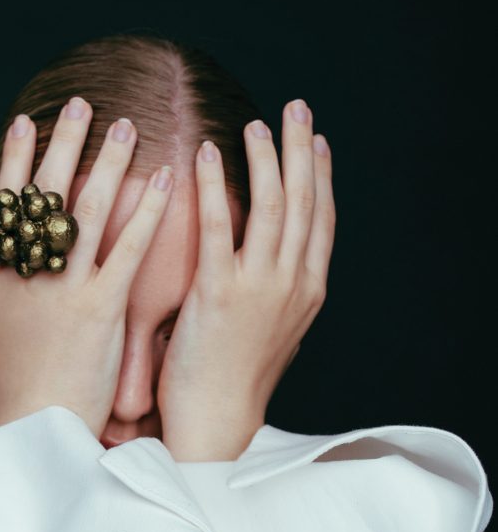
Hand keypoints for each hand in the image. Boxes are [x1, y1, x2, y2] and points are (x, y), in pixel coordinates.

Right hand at [0, 99, 174, 439]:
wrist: (36, 432)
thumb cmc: (9, 386)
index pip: (6, 205)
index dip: (19, 162)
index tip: (28, 124)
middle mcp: (25, 273)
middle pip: (44, 194)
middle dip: (64, 143)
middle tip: (83, 104)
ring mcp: (63, 290)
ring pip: (85, 212)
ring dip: (107, 162)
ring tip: (127, 127)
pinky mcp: (100, 310)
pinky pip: (126, 251)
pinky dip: (145, 212)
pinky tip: (164, 181)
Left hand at [157, 99, 335, 460]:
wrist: (216, 421)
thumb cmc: (235, 382)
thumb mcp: (272, 334)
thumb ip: (278, 297)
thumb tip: (276, 273)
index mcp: (308, 292)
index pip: (322, 221)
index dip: (321, 176)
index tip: (317, 140)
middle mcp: (293, 284)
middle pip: (305, 201)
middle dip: (301, 150)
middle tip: (295, 109)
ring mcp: (260, 288)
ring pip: (272, 206)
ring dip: (265, 158)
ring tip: (255, 125)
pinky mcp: (219, 295)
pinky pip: (220, 227)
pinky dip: (217, 186)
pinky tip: (208, 155)